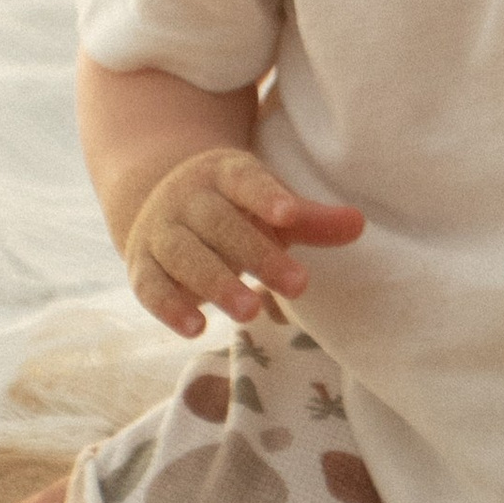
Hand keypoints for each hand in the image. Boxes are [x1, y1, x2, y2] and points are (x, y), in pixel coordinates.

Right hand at [123, 148, 363, 336]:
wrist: (156, 196)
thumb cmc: (232, 207)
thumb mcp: (269, 205)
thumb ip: (311, 219)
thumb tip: (360, 225)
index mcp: (224, 173)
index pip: (246, 181)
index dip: (267, 196)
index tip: (290, 215)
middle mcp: (189, 198)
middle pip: (220, 224)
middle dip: (257, 255)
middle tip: (299, 285)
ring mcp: (161, 230)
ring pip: (186, 254)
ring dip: (216, 284)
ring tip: (250, 312)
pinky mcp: (142, 265)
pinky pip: (151, 285)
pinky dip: (170, 307)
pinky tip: (196, 329)